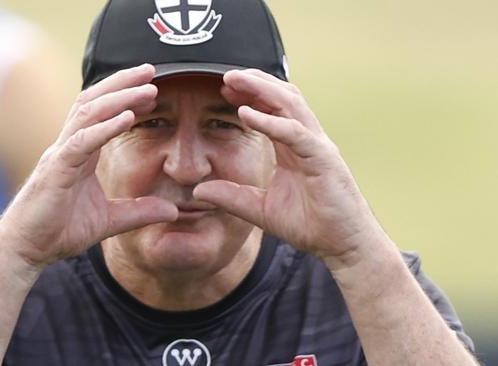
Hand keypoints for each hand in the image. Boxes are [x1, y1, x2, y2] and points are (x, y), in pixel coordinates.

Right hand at [0, 64, 177, 266]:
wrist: (26, 251)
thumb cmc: (58, 232)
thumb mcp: (109, 221)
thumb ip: (138, 212)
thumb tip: (173, 211)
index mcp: (79, 154)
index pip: (101, 114)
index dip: (124, 97)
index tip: (151, 88)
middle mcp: (68, 147)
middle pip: (93, 102)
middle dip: (122, 83)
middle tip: (151, 70)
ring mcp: (60, 156)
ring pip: (88, 114)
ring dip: (118, 97)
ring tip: (146, 87)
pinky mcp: (56, 171)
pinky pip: (82, 142)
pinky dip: (105, 127)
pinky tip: (127, 117)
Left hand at [194, 69, 388, 269]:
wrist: (344, 247)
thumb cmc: (312, 226)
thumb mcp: (261, 210)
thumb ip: (232, 198)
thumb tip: (198, 192)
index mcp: (294, 148)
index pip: (272, 110)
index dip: (249, 95)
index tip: (223, 89)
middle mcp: (307, 140)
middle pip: (282, 97)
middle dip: (254, 82)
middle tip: (226, 75)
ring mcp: (317, 147)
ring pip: (290, 104)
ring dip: (261, 89)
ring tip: (234, 80)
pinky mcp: (324, 160)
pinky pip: (295, 133)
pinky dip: (271, 121)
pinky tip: (246, 114)